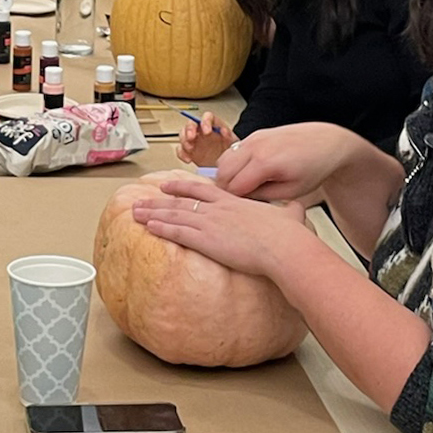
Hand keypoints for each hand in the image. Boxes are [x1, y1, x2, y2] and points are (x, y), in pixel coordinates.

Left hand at [132, 177, 309, 277]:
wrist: (285, 246)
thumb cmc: (289, 235)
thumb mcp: (290, 214)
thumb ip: (289, 210)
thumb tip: (296, 207)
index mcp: (234, 203)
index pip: (202, 190)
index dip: (182, 187)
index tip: (167, 186)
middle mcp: (218, 210)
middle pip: (181, 202)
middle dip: (158, 201)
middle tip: (141, 200)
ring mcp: (210, 224)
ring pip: (174, 215)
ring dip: (153, 214)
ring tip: (136, 213)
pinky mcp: (207, 240)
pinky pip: (178, 233)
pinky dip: (162, 229)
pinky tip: (149, 227)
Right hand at [175, 111, 237, 166]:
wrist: (225, 165)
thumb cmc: (229, 151)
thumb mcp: (233, 143)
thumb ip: (229, 137)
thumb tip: (225, 132)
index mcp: (213, 125)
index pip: (207, 117)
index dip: (205, 122)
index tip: (207, 131)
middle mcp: (202, 131)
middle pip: (191, 123)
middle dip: (189, 129)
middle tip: (191, 137)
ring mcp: (194, 140)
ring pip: (183, 134)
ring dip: (184, 141)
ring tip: (190, 149)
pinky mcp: (189, 151)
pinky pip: (180, 149)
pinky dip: (182, 154)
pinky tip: (188, 159)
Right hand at [215, 123, 357, 201]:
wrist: (327, 142)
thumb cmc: (315, 167)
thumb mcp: (292, 192)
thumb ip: (263, 197)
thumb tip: (242, 201)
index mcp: (265, 163)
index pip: (233, 187)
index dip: (234, 202)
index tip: (240, 211)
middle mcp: (255, 147)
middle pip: (222, 172)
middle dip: (226, 189)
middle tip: (238, 201)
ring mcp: (253, 138)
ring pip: (223, 160)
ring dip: (227, 175)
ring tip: (242, 188)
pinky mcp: (255, 135)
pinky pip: (233, 151)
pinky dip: (233, 164)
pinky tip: (247, 174)